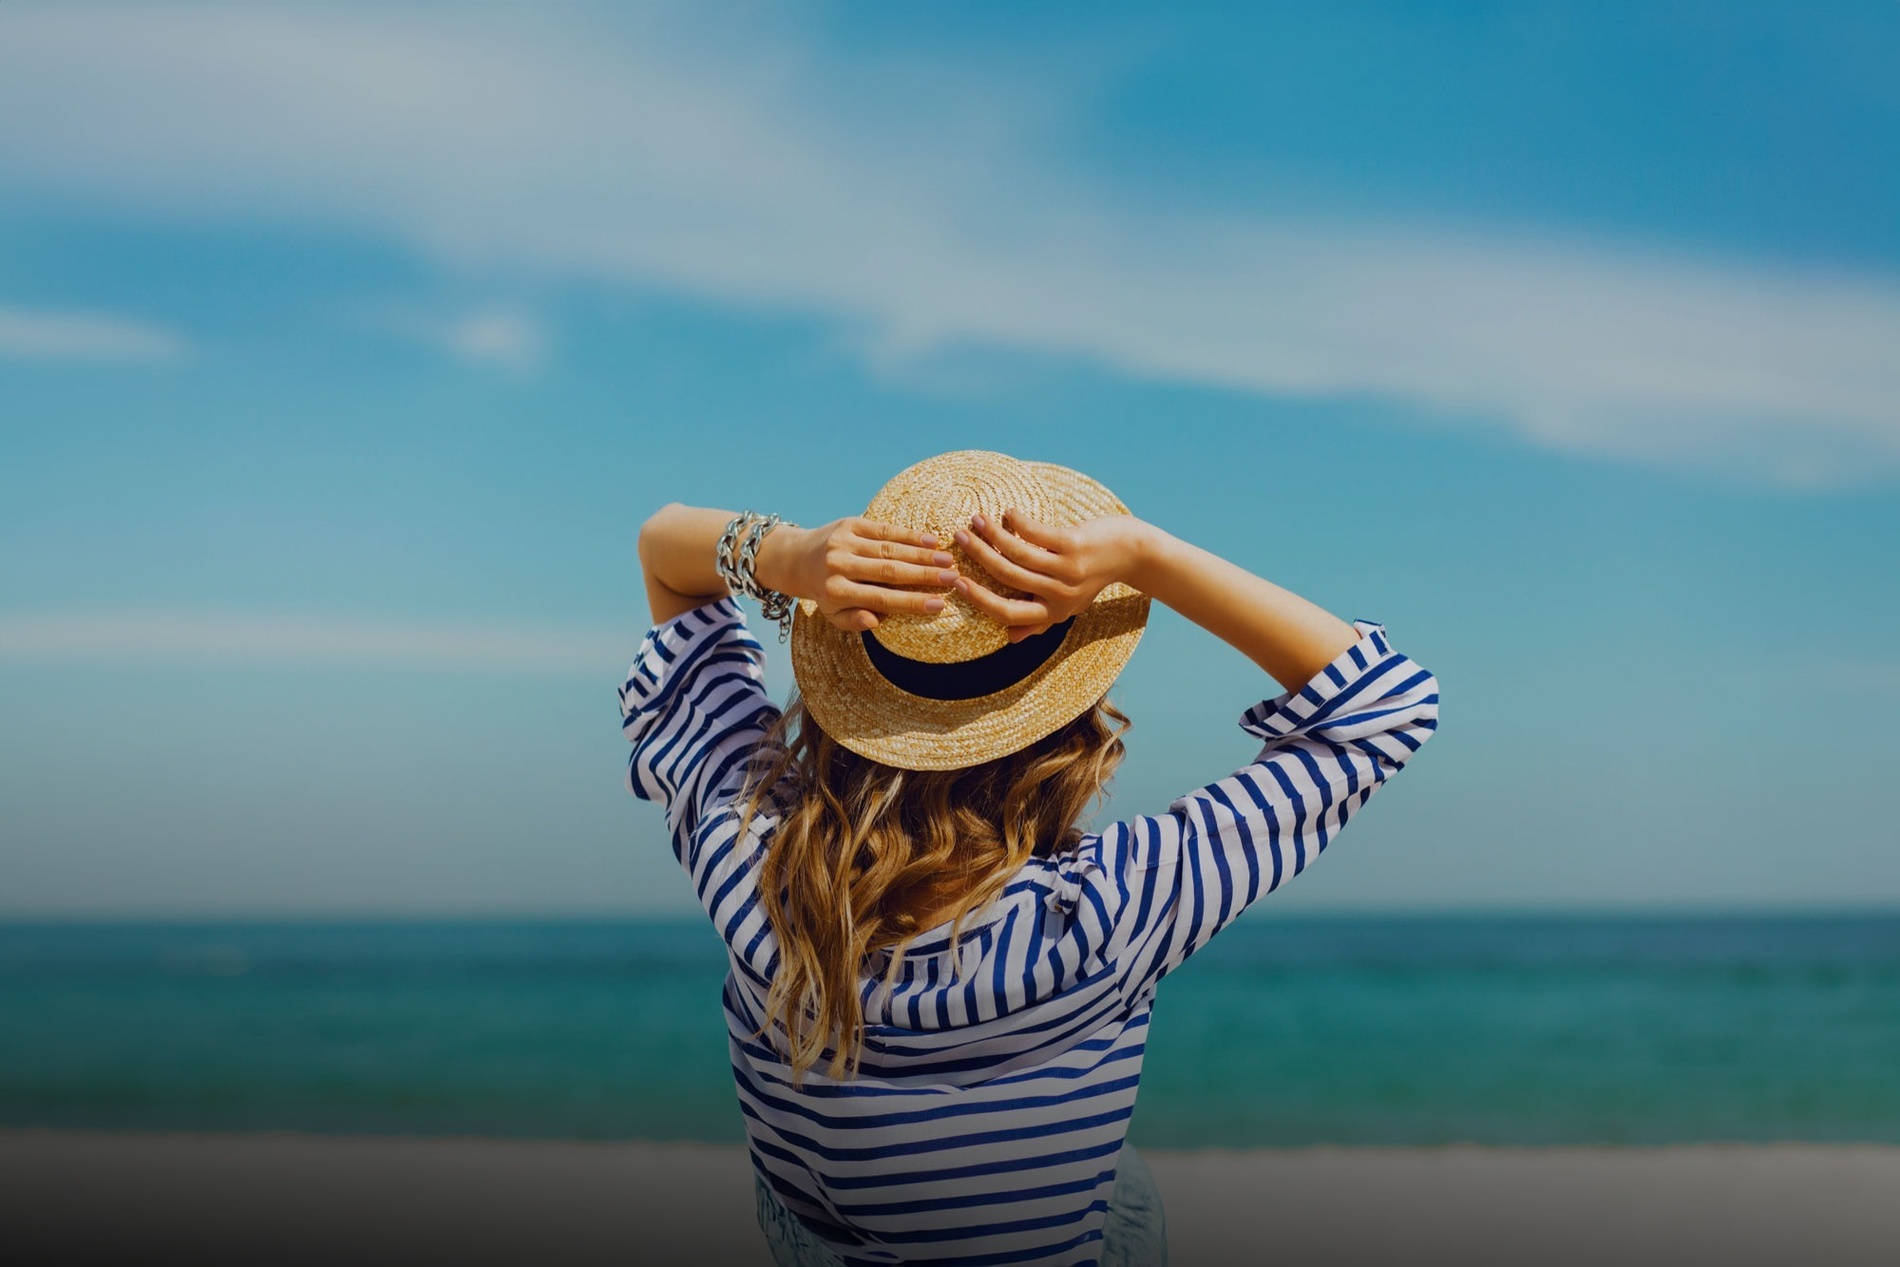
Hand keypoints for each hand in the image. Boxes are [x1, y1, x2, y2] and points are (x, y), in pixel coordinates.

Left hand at [758, 517, 958, 632]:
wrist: (797, 558)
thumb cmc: (824, 592)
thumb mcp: (832, 615)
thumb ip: (854, 621)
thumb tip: (876, 621)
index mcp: (836, 592)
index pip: (881, 598)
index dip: (912, 602)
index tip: (940, 605)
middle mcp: (839, 565)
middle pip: (889, 571)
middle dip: (924, 575)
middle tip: (953, 579)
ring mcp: (844, 542)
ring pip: (890, 548)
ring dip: (922, 554)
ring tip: (948, 560)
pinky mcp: (850, 524)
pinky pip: (884, 529)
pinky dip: (908, 535)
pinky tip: (931, 540)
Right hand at [953, 510, 1143, 641]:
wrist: (1131, 553)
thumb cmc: (1094, 576)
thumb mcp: (1068, 604)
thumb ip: (1039, 621)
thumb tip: (1010, 639)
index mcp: (1053, 612)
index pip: (1006, 613)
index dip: (979, 600)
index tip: (956, 583)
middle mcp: (1059, 594)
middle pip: (1007, 577)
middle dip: (978, 556)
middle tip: (958, 539)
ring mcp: (1066, 569)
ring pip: (1017, 553)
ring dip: (992, 535)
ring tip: (976, 520)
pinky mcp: (1074, 545)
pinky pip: (1035, 533)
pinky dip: (1016, 522)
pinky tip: (1007, 513)